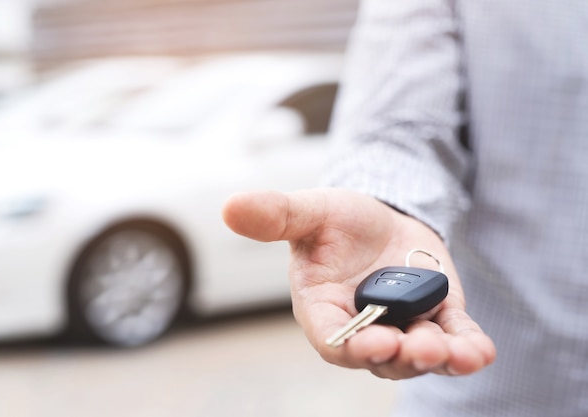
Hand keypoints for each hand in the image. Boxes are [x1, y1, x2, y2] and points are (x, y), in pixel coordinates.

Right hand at [222, 188, 494, 378]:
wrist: (381, 216)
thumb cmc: (337, 219)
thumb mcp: (309, 211)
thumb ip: (275, 215)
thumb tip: (228, 206)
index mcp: (324, 309)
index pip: (332, 340)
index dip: (351, 347)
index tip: (375, 342)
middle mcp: (362, 327)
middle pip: (379, 357)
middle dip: (400, 356)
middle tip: (420, 347)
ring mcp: (402, 326)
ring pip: (417, 356)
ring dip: (436, 358)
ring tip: (454, 352)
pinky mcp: (437, 318)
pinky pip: (453, 341)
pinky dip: (466, 349)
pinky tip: (479, 351)